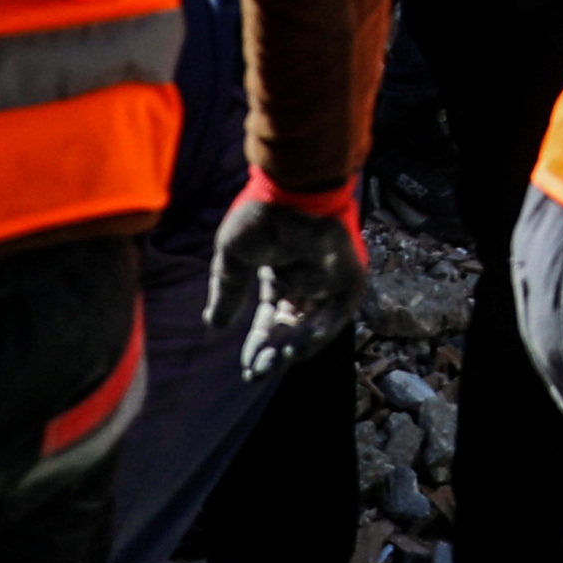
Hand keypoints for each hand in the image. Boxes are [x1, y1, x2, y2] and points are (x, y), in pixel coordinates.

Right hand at [204, 175, 366, 382]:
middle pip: (291, 326)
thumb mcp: (234, 257)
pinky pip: (336, 315)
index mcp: (280, 270)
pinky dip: (318, 334)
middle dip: (274, 352)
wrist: (294, 190)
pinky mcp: (349, 277)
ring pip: (313, 325)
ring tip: (271, 364)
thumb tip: (214, 323)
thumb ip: (228, 289)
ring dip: (293, 348)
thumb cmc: (262, 215)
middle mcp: (306, 277)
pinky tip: (295, 349)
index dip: (260, 343)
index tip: (248, 368)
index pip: (271, 317)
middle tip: (257, 372)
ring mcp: (328, 278)